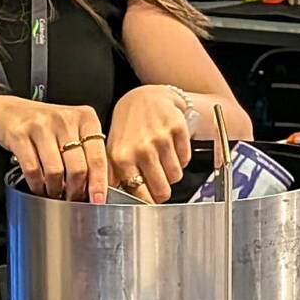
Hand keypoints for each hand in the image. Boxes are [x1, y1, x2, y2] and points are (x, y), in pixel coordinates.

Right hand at [0, 98, 110, 202]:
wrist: (9, 112)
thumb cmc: (47, 125)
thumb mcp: (72, 129)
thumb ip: (87, 151)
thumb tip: (97, 186)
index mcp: (85, 117)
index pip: (97, 156)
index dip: (99, 182)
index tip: (98, 199)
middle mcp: (65, 119)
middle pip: (77, 167)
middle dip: (76, 190)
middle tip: (74, 199)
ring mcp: (41, 125)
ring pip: (55, 172)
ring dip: (55, 190)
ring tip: (55, 193)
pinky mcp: (20, 134)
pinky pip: (32, 170)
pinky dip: (37, 185)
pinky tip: (39, 187)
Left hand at [106, 85, 195, 202]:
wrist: (144, 97)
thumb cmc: (128, 126)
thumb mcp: (114, 150)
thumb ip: (114, 177)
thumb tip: (113, 202)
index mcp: (121, 157)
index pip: (140, 195)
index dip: (148, 202)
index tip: (151, 202)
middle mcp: (141, 148)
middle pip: (163, 190)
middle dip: (163, 190)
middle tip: (159, 182)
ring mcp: (161, 138)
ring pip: (176, 176)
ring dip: (172, 174)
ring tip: (163, 162)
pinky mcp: (177, 128)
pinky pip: (185, 160)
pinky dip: (181, 159)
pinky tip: (171, 149)